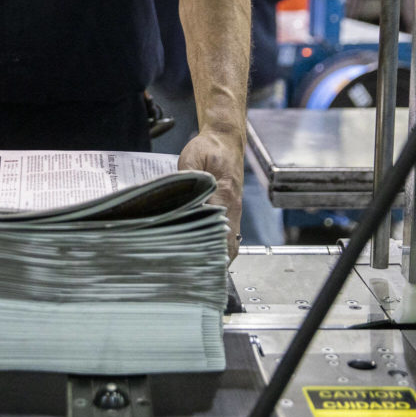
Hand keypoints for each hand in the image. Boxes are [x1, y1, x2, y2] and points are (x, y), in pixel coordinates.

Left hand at [178, 129, 243, 261]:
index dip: (213, 251)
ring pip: (231, 241)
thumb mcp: (192, 158)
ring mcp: (234, 209)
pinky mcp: (230, 208)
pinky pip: (229, 234)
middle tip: (197, 277)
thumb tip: (181, 200)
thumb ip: (186, 179)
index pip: (221, 231)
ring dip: (219, 257)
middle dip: (215, 262)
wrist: (225, 139)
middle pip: (229, 243)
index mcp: (224, 195)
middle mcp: (232, 206)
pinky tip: (206, 255)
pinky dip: (221, 247)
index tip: (200, 266)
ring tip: (201, 272)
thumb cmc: (209, 148)